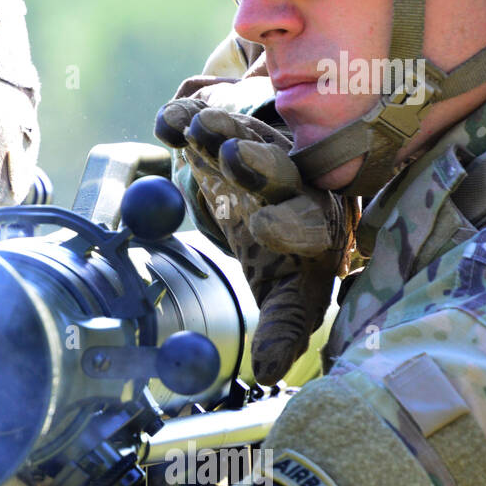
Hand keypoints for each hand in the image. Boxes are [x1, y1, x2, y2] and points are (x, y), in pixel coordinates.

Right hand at [155, 100, 357, 383]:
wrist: (266, 195)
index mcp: (316, 226)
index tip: (261, 229)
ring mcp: (261, 145)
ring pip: (247, 133)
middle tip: (235, 160)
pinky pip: (210, 112)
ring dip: (223, 130)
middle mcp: (295, 179)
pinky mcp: (227, 123)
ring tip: (197, 128)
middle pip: (283, 168)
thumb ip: (282, 328)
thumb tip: (271, 372)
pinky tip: (168, 121)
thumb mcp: (288, 293)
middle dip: (260, 164)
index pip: (312, 222)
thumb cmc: (282, 256)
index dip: (291, 225)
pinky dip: (187, 114)